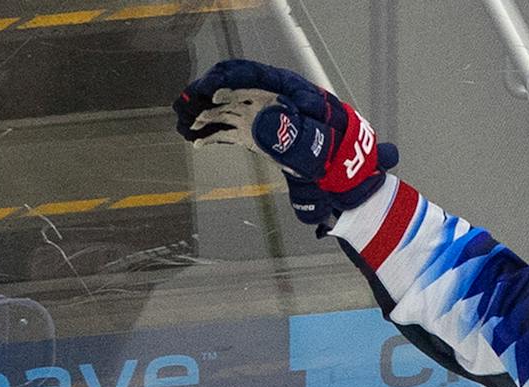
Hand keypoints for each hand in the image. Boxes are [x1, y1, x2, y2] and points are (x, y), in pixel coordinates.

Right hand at [173, 59, 398, 224]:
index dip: (229, 77)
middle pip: (231, 88)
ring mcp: (258, 116)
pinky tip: (195, 141)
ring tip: (183, 124)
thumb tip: (267, 127)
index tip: (211, 88)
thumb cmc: (338, 146)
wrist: (344, 170)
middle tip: (185, 106)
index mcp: (285, 89)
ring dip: (202, 114)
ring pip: (224, 108)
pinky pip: (229, 131)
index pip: (252, 74)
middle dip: (206, 94)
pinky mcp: (254, 136)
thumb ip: (299, 133)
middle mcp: (267, 98)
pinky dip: (211, 134)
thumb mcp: (323, 139)